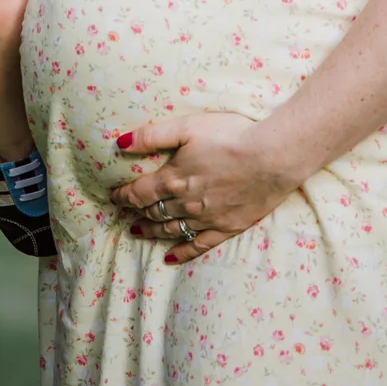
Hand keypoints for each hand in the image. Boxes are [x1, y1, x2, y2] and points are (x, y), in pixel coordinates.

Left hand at [108, 112, 305, 264]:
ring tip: (139, 231)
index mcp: (172, 180)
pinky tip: (170, 258)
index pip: (138, 193)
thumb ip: (152, 136)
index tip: (114, 197)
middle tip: (125, 214)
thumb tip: (119, 143)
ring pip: (171, 230)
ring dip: (152, 232)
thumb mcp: (187, 127)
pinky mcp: (227, 228)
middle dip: (136, 213)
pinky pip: (198, 246)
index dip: (123, 196)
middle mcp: (185, 204)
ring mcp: (206, 219)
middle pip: (153, 212)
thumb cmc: (231, 136)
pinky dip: (181, 253)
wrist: (272, 157)